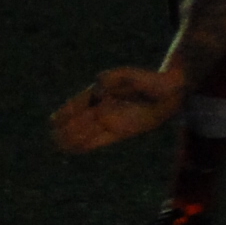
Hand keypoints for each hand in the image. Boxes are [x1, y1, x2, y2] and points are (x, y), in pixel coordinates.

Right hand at [50, 67, 185, 153]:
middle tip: (55, 136)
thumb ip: (116, 77)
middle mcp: (104, 106)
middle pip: (81, 120)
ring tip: (58, 144)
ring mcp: (112, 119)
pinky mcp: (121, 131)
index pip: (80, 103)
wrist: (170, 92)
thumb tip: (99, 82)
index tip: (55, 120)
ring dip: (74, 138)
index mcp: (103, 92)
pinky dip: (87, 144)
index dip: (68, 112)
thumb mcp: (133, 75)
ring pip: (87, 131)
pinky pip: (100, 139)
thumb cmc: (152, 81)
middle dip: (69, 128)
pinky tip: (74, 149)